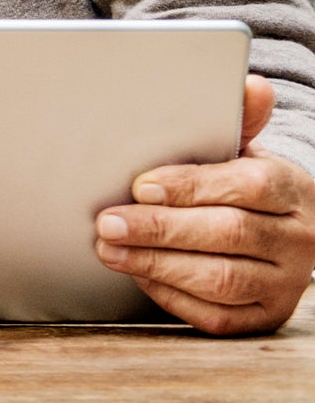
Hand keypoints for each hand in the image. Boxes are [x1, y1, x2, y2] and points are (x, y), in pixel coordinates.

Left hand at [95, 75, 314, 334]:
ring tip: (110, 249)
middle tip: (108, 222)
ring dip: (158, 264)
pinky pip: (219, 316)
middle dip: (161, 229)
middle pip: (229, 235)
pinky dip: (174, 296)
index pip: (247, 186)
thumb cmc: (245, 183)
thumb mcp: (246, 149)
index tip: (140, 187)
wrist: (287, 232)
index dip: (191, 186)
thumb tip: (251, 85)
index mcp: (289, 189)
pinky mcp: (265, 317)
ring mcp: (284, 283)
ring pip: (222, 281)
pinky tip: (140, 274)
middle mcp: (296, 240)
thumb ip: (240, 119)